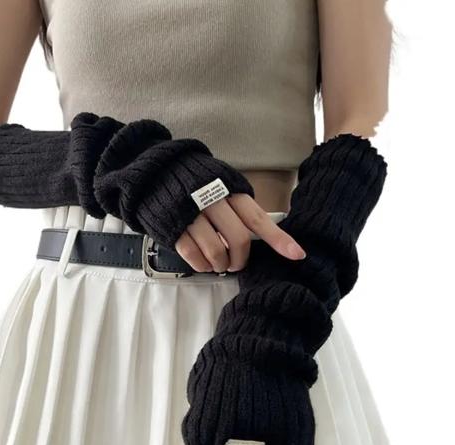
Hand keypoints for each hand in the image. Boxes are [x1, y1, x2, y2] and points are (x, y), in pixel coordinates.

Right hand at [174, 193, 305, 272]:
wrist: (157, 170)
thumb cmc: (196, 180)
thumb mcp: (223, 181)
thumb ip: (239, 204)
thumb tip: (257, 234)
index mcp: (230, 190)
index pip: (259, 219)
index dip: (279, 239)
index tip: (298, 255)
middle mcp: (213, 201)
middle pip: (238, 240)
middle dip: (240, 259)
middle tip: (236, 264)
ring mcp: (192, 214)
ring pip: (216, 251)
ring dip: (220, 265)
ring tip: (218, 264)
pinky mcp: (173, 226)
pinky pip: (192, 255)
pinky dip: (200, 265)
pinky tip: (202, 263)